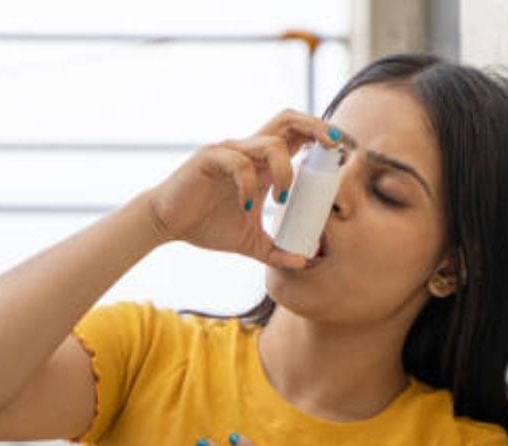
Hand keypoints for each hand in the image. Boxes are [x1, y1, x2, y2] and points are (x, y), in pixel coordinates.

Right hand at [142, 109, 343, 270]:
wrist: (166, 224)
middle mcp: (248, 150)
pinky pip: (239, 162)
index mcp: (261, 163)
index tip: (341, 152)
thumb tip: (305, 263)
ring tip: (281, 200)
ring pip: (270, 142)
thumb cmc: (205, 225)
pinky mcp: (210, 158)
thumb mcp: (250, 243)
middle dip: (316, 127)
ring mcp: (229, 151)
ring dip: (284, 170)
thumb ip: (276, 250)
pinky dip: (249, 183)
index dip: (322, 136)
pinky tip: (247, 206)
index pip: (297, 136)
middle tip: (333, 148)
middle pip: (288, 120)